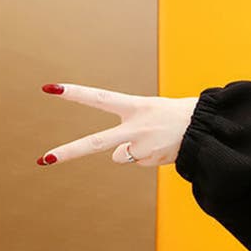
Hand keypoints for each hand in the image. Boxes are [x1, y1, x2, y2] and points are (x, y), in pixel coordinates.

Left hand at [35, 83, 199, 166]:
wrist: (206, 128)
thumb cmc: (176, 116)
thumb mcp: (150, 113)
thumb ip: (128, 131)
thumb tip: (115, 156)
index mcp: (135, 106)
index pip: (99, 97)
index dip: (74, 93)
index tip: (49, 88)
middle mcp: (135, 127)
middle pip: (95, 142)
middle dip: (68, 152)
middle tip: (44, 160)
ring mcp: (142, 146)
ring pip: (123, 156)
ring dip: (136, 151)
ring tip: (158, 140)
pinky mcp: (150, 160)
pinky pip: (139, 162)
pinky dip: (149, 157)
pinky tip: (164, 148)